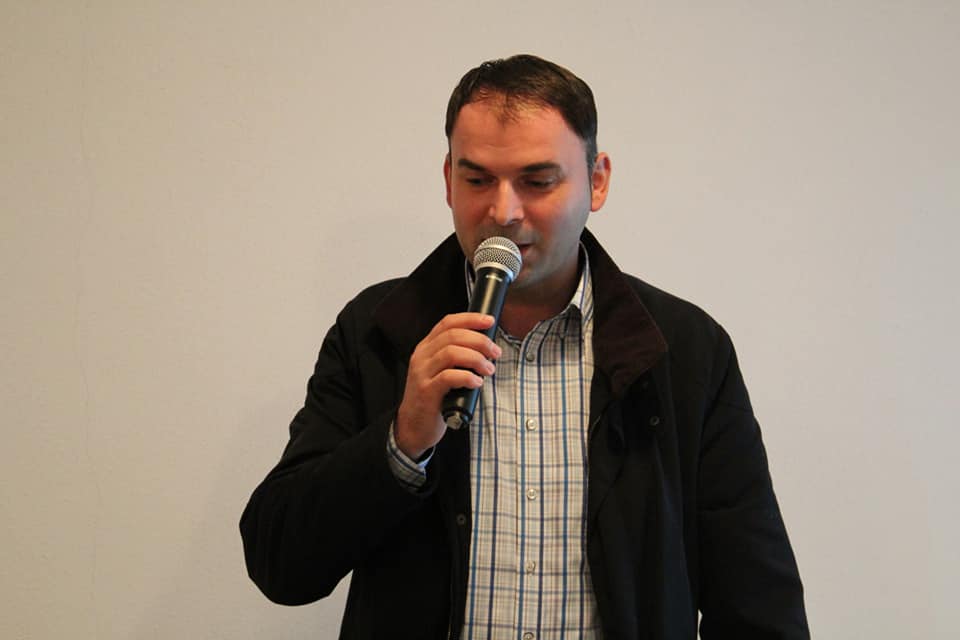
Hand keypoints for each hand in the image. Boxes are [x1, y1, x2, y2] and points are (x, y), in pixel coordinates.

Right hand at [395, 313, 501, 458]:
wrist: (413, 426)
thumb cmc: (433, 398)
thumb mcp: (441, 371)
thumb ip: (456, 357)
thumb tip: (486, 347)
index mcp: (426, 348)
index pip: (447, 323)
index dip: (470, 319)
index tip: (490, 321)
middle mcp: (422, 356)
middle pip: (453, 336)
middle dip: (480, 341)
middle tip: (495, 352)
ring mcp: (422, 373)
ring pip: (451, 353)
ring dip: (476, 358)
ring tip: (489, 369)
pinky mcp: (426, 391)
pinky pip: (448, 377)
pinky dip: (467, 377)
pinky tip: (477, 382)